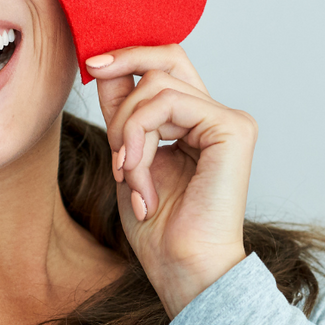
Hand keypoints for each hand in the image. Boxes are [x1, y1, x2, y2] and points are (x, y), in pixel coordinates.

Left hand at [91, 46, 253, 316]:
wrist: (182, 267)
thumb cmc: (158, 228)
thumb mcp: (128, 156)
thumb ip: (122, 112)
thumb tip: (103, 64)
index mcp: (196, 123)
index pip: (165, 67)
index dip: (129, 56)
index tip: (92, 63)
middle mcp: (216, 117)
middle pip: (167, 58)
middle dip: (122, 76)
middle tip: (100, 108)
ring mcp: (229, 120)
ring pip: (156, 86)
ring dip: (126, 133)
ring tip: (127, 176)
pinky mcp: (232, 128)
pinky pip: (167, 103)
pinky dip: (139, 138)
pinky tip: (138, 177)